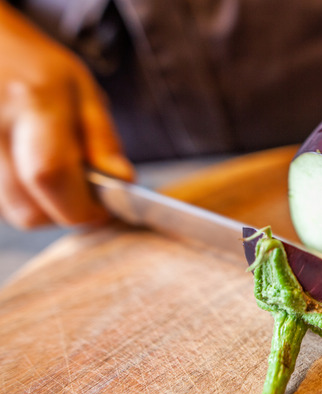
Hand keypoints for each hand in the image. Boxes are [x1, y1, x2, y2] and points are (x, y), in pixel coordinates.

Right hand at [0, 2, 132, 229]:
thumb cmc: (33, 66)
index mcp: (34, 103)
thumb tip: (122, 181)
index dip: (82, 207)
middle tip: (79, 190)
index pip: (52, 176)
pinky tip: (24, 168)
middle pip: (28, 210)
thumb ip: (102, 139)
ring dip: (38, 206)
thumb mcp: (82, 91)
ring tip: (48, 170)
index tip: (103, 209)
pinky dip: (16, 197)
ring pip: (10, 212)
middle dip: (63, 211)